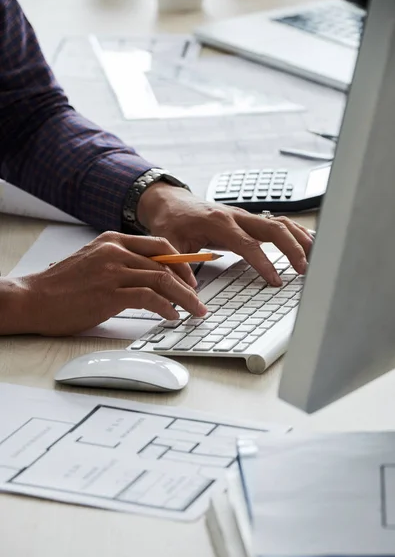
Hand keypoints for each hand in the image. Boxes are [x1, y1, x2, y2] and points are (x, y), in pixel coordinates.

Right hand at [13, 232, 206, 335]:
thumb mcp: (94, 262)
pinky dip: (166, 308)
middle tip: (199, 300)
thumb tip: (152, 276)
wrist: (33, 299)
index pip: (159, 245)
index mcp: (112, 240)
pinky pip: (149, 298)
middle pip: (165, 263)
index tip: (192, 279)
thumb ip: (120, 262)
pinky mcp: (109, 294)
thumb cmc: (62, 286)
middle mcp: (115, 251)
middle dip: (189, 284)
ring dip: (184, 298)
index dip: (181, 262)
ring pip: (162, 280)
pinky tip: (171, 316)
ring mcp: (112, 271)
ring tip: (194, 311)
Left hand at [138, 184, 313, 286]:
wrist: (169, 201)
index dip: (264, 263)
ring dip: (300, 239)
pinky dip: (295, 233)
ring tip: (316, 257)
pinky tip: (308, 243)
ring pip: (280, 223)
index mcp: (218, 221)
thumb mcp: (169, 244)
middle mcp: (236, 216)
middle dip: (292, 249)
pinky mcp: (249, 220)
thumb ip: (180, 266)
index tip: (275, 281)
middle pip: (274, 228)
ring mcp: (245, 216)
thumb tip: (192, 291)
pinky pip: (277, 223)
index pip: (248, 244)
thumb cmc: (171, 221)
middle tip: (305, 270)